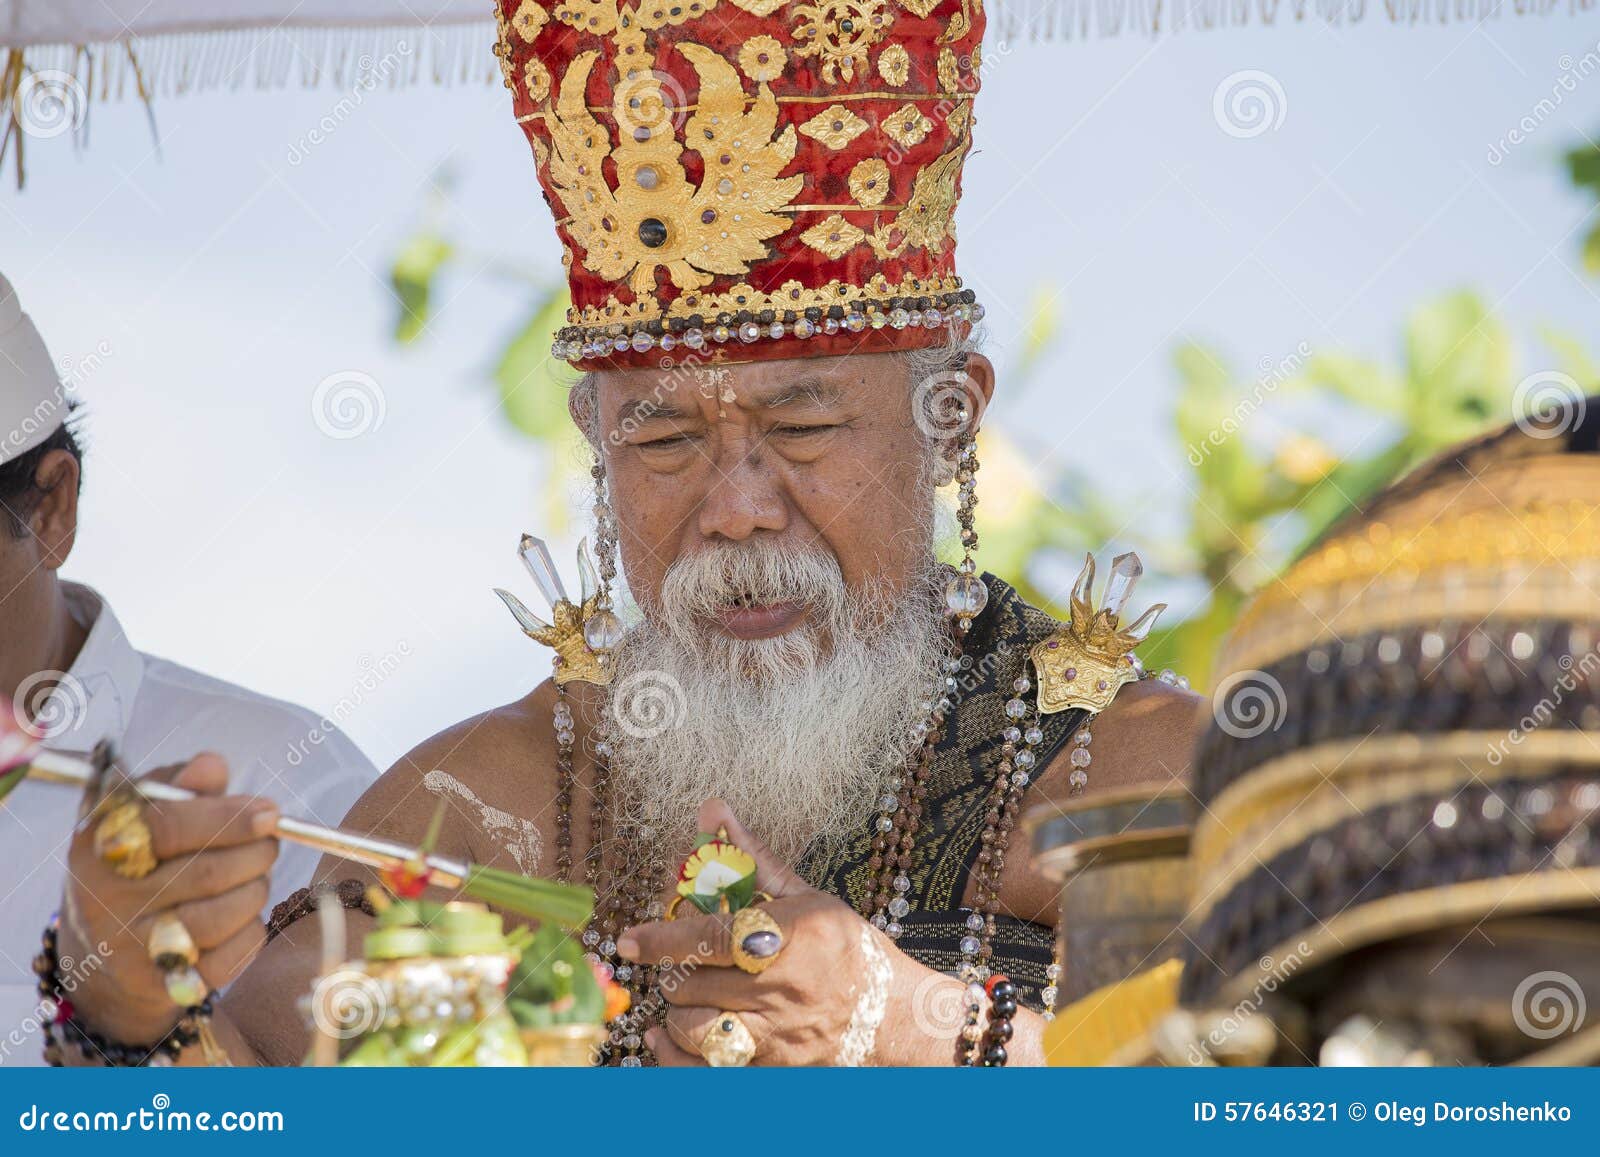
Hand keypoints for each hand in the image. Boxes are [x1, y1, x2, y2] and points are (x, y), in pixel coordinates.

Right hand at [58, 754, 278, 1046]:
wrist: (103, 956)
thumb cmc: (138, 864)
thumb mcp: (141, 815)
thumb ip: (178, 784)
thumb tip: (211, 765)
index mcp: (99, 844)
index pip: (168, 824)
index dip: (228, 816)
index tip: (269, 811)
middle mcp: (105, 899)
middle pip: (209, 872)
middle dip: (257, 852)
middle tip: (268, 842)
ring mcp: (130, 948)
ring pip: (226, 914)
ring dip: (256, 889)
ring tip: (250, 877)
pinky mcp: (161, 985)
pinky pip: (234, 953)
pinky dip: (250, 930)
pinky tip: (238, 918)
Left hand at [619, 799, 964, 1065]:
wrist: (890, 1017)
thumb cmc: (845, 948)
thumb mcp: (806, 896)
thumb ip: (752, 856)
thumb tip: (712, 809)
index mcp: (788, 937)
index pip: (711, 938)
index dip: (663, 939)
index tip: (629, 938)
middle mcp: (780, 988)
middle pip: (692, 983)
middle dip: (673, 970)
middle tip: (678, 961)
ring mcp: (774, 1035)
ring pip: (692, 1028)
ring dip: (676, 1009)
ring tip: (688, 994)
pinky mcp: (769, 1068)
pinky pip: (702, 1071)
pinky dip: (672, 1056)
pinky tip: (664, 1037)